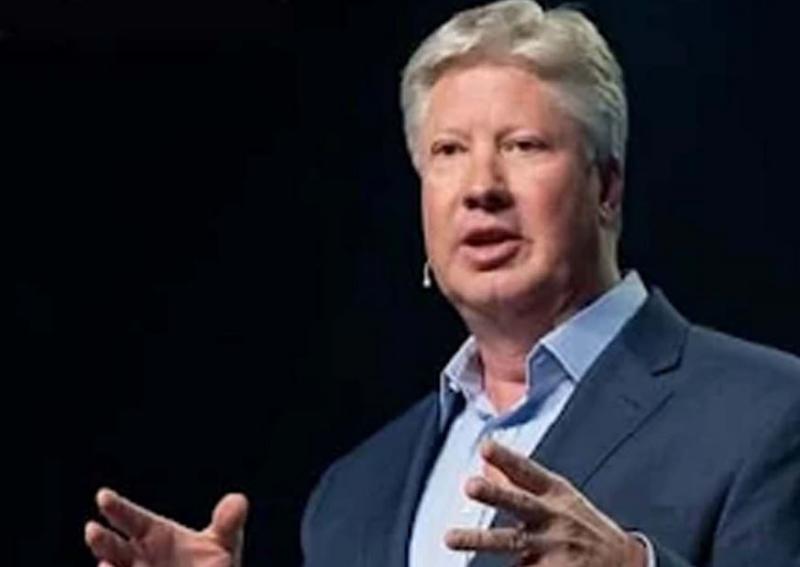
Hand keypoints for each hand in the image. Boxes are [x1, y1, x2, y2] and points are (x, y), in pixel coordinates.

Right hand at [85, 488, 247, 566]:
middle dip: (102, 540)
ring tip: (106, 565)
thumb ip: (228, 523)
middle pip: (112, 547)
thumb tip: (238, 500)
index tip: (103, 495)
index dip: (116, 507)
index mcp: (153, 534)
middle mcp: (137, 558)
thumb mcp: (223, 545)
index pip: (131, 518)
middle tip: (92, 529)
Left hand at [445, 440, 645, 566]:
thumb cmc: (581, 525)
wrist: (625, 564)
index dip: (507, 458)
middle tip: (469, 484)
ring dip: (478, 539)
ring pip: (510, 543)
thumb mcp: (560, 497)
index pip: (529, 472)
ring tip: (449, 538)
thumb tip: (486, 458)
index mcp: (556, 494)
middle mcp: (553, 518)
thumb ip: (522, 481)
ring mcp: (553, 548)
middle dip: (495, 494)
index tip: (486, 446)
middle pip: (520, 504)